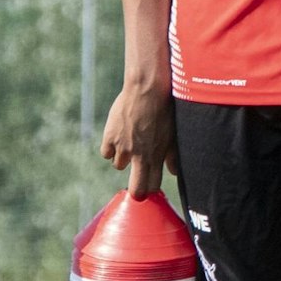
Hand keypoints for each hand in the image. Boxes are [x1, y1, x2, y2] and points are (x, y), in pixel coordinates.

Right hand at [101, 81, 177, 196]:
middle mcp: (139, 155)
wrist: (147, 90)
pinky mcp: (110, 137)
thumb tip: (174, 172)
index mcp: (156, 156)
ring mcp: (123, 147)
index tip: (149, 188)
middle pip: (136, 188)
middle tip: (137, 189)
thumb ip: (172, 156)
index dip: (150, 189)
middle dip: (137, 191)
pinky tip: (118, 137)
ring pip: (118, 165)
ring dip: (123, 158)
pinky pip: (106, 153)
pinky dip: (110, 147)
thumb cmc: (164, 110)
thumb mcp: (172, 134)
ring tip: (130, 144)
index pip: (152, 186)